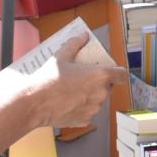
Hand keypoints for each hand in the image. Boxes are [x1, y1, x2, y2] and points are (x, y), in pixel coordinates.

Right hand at [0, 34, 125, 128]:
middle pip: (108, 87)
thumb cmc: (48, 79)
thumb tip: (83, 36)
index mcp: (101, 76)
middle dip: (99, 83)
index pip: (122, 75)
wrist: (34, 103)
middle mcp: (102, 93)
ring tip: (73, 91)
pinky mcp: (85, 120)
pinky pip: (88, 112)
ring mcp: (94, 109)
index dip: (118, 73)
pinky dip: (81, 108)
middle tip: (84, 79)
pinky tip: (68, 103)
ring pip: (98, 100)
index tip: (112, 72)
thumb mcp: (61, 56)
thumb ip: (75, 44)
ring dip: (91, 96)